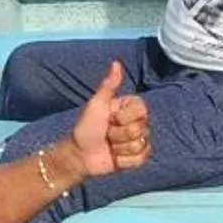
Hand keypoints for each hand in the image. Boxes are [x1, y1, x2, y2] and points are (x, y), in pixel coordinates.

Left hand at [68, 61, 150, 175]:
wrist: (80, 153)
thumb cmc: (86, 126)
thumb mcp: (96, 104)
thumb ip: (109, 85)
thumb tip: (116, 62)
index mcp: (131, 108)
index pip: (142, 110)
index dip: (124, 117)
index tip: (110, 118)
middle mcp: (139, 122)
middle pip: (140, 129)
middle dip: (118, 134)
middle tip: (106, 134)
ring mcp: (140, 140)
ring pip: (139, 145)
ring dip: (119, 148)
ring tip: (109, 145)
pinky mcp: (138, 158)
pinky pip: (140, 159)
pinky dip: (124, 160)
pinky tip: (115, 157)